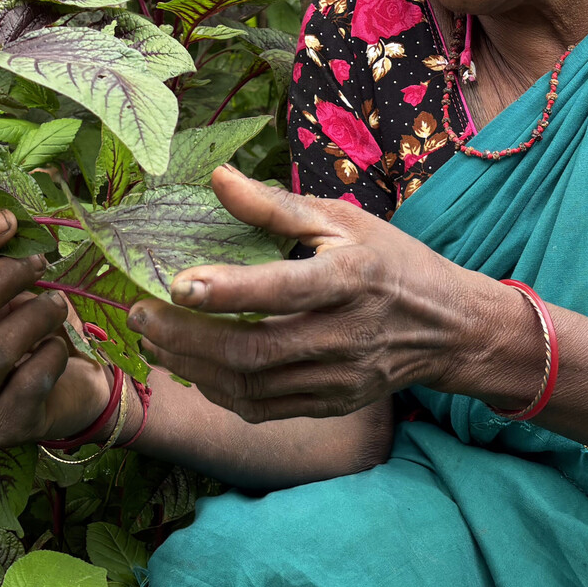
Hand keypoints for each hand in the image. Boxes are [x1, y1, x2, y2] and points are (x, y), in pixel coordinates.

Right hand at [0, 210, 114, 447]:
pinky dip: (50, 356)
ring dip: (30, 317)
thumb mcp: (17, 297)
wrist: (78, 393)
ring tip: (58, 304)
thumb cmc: (39, 335)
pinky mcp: (4, 427)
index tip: (7, 220)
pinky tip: (61, 348)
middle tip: (39, 262)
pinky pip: (27, 385)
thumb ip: (4, 267)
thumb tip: (8, 220)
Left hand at [127, 166, 525, 421]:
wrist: (448, 328)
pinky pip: (262, 407)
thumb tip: (217, 178)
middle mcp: (346, 335)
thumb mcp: (343, 220)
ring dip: (192, 366)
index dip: (228, 290)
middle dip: (187, 337)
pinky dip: (218, 390)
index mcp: (352, 280)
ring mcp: (339, 378)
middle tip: (139, 315)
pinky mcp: (331, 404)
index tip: (176, 283)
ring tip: (153, 340)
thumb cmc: (390, 262)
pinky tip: (192, 366)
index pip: (283, 290)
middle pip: (255, 350)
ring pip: (251, 387)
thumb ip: (276, 207)